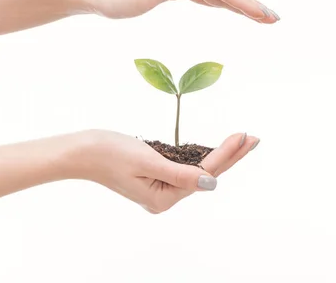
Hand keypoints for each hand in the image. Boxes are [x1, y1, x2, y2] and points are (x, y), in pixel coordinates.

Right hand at [63, 129, 259, 213]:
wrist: (82, 151)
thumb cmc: (110, 153)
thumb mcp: (147, 161)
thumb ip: (181, 173)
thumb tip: (212, 182)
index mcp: (163, 199)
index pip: (203, 173)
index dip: (225, 154)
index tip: (243, 136)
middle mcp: (165, 197)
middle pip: (206, 174)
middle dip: (230, 156)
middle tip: (253, 139)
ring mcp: (160, 188)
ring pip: (198, 170)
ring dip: (219, 155)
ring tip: (241, 141)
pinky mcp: (156, 177)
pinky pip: (185, 167)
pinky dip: (201, 156)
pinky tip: (214, 149)